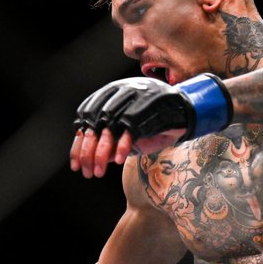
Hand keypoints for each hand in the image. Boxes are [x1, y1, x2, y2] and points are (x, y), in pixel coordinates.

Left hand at [69, 74, 231, 177]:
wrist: (186, 112)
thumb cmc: (154, 123)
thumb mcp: (126, 131)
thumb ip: (106, 138)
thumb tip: (83, 157)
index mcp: (112, 91)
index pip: (86, 115)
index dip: (78, 143)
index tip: (76, 166)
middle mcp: (122, 90)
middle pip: (94, 122)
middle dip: (88, 151)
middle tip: (87, 173)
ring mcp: (137, 96)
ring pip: (109, 125)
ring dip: (102, 152)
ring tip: (100, 172)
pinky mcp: (151, 105)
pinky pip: (131, 127)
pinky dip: (122, 145)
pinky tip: (118, 161)